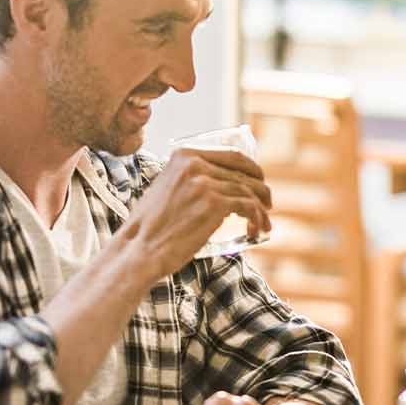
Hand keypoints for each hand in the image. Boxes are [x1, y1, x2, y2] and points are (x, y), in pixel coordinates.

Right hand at [123, 147, 272, 280]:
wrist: (138, 249)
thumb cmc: (152, 226)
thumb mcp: (168, 188)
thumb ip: (193, 179)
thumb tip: (225, 182)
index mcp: (183, 155)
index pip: (232, 155)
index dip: (252, 169)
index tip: (259, 181)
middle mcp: (195, 164)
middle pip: (244, 173)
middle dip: (260, 189)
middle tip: (267, 204)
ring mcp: (205, 183)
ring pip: (249, 191)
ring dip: (261, 209)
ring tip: (264, 223)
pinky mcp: (214, 204)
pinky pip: (249, 206)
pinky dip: (258, 218)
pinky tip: (257, 229)